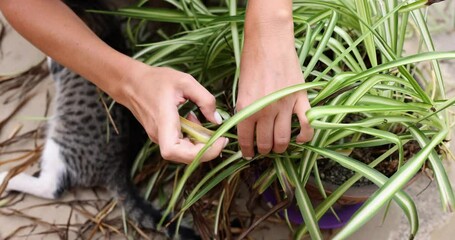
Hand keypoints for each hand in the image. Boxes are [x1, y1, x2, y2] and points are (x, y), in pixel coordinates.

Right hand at [117, 62, 227, 163]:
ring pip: (184, 152)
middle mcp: (159, 134)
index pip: (174, 151)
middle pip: (184, 156)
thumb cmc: (156, 80)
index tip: (217, 142)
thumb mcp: (185, 82)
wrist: (131, 83)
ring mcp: (158, 137)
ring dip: (200, 143)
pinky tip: (192, 119)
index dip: (198, 153)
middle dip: (206, 150)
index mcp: (163, 120)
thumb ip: (205, 100)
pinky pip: (180, 145)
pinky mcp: (161, 137)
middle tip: (220, 137)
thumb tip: (217, 121)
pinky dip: (192, 137)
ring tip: (201, 121)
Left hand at [236, 27, 313, 158]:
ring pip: (283, 138)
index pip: (246, 139)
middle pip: (266, 142)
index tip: (249, 154)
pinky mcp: (300, 98)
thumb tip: (246, 127)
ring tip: (278, 147)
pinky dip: (305, 136)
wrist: (269, 41)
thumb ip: (244, 110)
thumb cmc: (251, 61)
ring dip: (280, 147)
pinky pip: (306, 124)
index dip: (247, 150)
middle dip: (264, 150)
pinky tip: (300, 140)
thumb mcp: (240, 88)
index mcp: (246, 108)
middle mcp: (265, 111)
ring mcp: (285, 106)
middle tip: (263, 149)